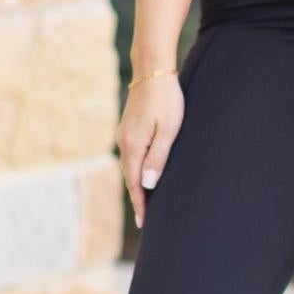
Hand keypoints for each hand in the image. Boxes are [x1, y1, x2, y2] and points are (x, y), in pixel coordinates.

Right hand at [116, 70, 183, 229]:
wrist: (153, 70)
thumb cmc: (167, 99)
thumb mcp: (168, 130)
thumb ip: (158, 157)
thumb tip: (149, 185)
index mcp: (133, 145)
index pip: (136, 183)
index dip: (141, 203)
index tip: (145, 223)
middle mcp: (124, 142)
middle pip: (131, 177)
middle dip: (138, 199)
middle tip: (146, 221)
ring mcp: (125, 134)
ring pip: (131, 167)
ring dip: (138, 185)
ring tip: (146, 203)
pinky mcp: (130, 128)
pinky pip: (132, 156)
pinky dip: (137, 170)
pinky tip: (145, 175)